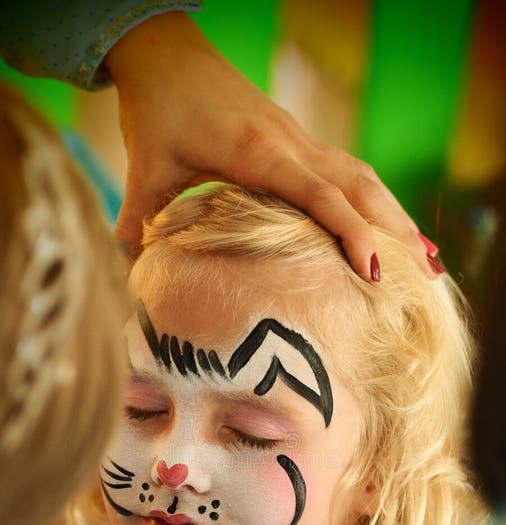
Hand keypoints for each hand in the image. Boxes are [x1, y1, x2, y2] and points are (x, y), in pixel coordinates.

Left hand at [106, 13, 433, 280]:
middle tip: (427, 272)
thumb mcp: (144, 169)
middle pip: (358, 185)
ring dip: (394, 214)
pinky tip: (387, 223)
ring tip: (425, 255)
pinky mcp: (298, 138)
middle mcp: (290, 143)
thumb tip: (133, 275)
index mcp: (257, 151)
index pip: (319, 193)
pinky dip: (374, 199)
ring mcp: (299, 138)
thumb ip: (138, 222)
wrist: (165, 54)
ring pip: (361, 176)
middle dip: (395, 229)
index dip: (349, 230)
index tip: (373, 269)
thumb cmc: (156, 111)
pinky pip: (347, 170)